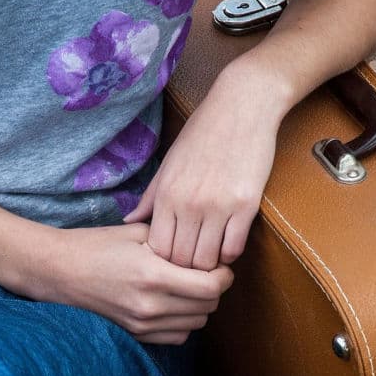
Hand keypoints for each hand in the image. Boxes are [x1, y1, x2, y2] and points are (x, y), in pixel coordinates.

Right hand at [9, 222, 233, 344]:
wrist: (57, 272)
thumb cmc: (96, 246)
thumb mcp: (137, 232)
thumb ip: (176, 241)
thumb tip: (208, 249)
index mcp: (153, 276)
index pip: (212, 287)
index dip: (224, 275)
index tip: (219, 265)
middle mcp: (150, 306)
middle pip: (208, 307)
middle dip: (214, 289)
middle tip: (206, 272)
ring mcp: (142, 325)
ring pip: (197, 324)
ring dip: (200, 306)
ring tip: (188, 287)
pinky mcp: (136, 335)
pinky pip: (178, 336)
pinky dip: (183, 322)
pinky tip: (172, 303)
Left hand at [123, 57, 292, 270]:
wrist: (242, 107)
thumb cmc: (203, 133)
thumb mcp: (169, 163)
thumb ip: (150, 197)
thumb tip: (129, 220)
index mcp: (167, 194)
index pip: (158, 249)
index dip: (164, 260)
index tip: (172, 258)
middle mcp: (189, 203)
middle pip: (181, 260)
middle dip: (185, 268)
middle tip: (192, 264)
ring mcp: (218, 206)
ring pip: (207, 260)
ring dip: (209, 264)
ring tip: (210, 256)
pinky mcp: (246, 205)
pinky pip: (234, 247)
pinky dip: (230, 253)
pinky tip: (228, 242)